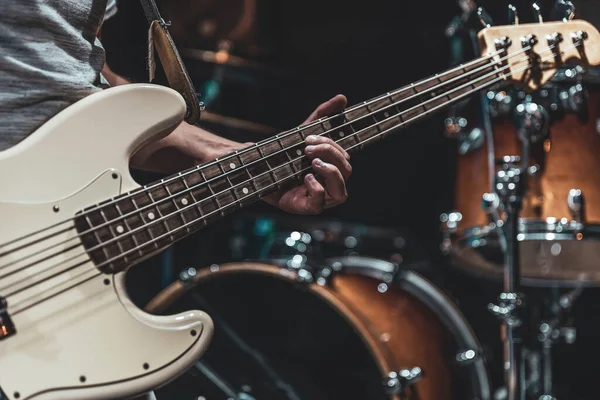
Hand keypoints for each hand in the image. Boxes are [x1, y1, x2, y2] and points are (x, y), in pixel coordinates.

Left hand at [263, 94, 351, 213]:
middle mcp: (327, 184)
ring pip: (341, 193)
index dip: (334, 147)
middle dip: (331, 155)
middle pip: (347, 172)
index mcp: (330, 167)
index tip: (310, 138)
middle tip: (307, 148)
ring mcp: (317, 198)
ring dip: (330, 173)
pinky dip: (316, 189)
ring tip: (312, 162)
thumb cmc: (281, 153)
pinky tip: (304, 178)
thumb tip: (342, 98)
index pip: (346, 159)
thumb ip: (322, 115)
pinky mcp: (303, 207)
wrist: (253, 167)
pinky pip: (319, 205)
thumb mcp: (302, 132)